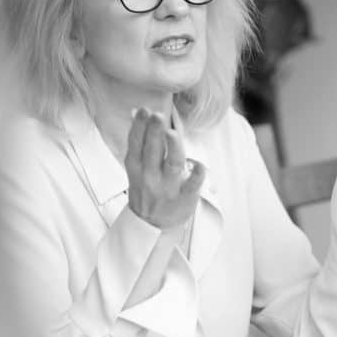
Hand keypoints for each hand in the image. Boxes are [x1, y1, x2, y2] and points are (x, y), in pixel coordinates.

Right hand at [125, 108, 204, 228]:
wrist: (151, 225)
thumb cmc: (146, 189)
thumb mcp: (136, 168)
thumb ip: (139, 141)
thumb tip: (137, 112)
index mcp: (136, 168)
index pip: (135, 144)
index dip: (139, 127)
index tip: (143, 111)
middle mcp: (150, 177)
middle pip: (152, 151)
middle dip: (153, 132)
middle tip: (157, 115)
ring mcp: (167, 188)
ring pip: (171, 165)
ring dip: (172, 148)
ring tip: (172, 133)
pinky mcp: (184, 198)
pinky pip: (192, 185)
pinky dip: (197, 175)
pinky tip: (200, 164)